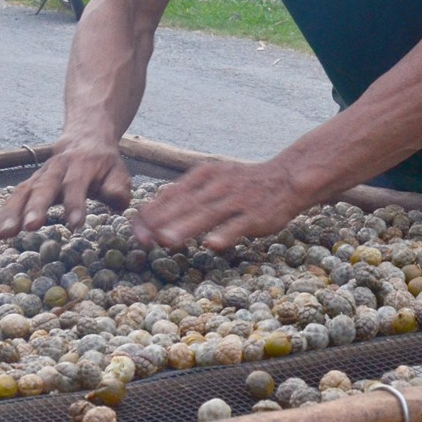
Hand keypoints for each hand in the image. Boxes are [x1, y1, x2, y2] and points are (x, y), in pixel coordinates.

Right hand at [0, 138, 131, 237]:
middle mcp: (56, 169)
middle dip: (36, 207)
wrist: (85, 137)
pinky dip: (3, 214)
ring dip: (11, 213)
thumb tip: (118, 202)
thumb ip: (118, 188)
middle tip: (30, 227)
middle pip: (44, 187)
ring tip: (0, 234)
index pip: (77, 185)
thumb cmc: (104, 164)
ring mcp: (40, 176)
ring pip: (23, 192)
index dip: (76, 204)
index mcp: (81, 166)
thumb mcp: (118, 172)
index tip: (75, 225)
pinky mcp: (30, 184)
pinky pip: (14, 197)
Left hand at [132, 159, 303, 251]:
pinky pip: (238, 226)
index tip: (135, 231)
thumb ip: (185, 196)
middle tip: (142, 238)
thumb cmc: (241, 184)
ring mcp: (237, 200)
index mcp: (204, 176)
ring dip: (186, 227)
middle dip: (162, 221)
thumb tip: (152, 214)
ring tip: (166, 241)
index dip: (153, 213)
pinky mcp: (256, 215)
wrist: (285, 178)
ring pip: (208, 214)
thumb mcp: (212, 180)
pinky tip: (211, 245)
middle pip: (185, 204)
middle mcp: (218, 185)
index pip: (172, 194)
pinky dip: (225, 234)